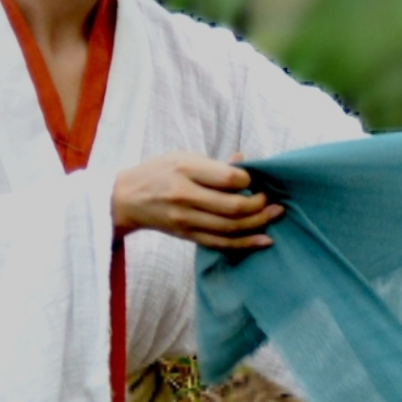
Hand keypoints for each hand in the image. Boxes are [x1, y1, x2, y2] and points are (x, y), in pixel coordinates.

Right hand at [111, 154, 282, 251]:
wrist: (127, 199)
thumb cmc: (158, 173)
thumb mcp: (183, 157)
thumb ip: (214, 164)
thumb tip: (245, 163)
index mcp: (185, 170)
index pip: (227, 178)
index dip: (249, 181)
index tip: (255, 179)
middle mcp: (185, 196)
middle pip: (233, 207)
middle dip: (260, 205)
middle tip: (272, 200)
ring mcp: (185, 219)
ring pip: (230, 228)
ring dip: (258, 223)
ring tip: (274, 215)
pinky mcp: (187, 235)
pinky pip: (221, 243)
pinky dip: (245, 243)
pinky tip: (264, 239)